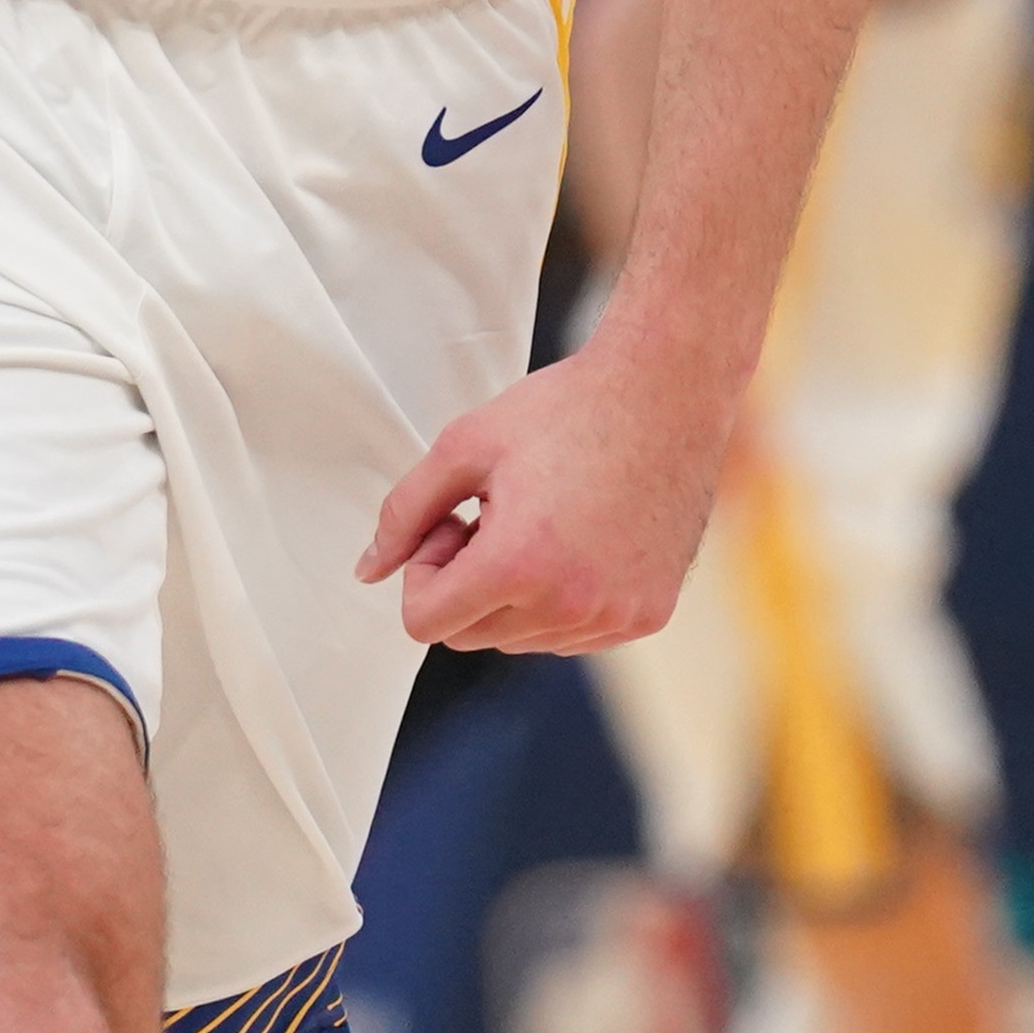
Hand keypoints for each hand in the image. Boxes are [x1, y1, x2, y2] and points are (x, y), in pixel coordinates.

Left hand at [355, 349, 724, 653]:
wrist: (665, 393)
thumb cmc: (566, 410)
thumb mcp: (464, 446)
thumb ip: (404, 513)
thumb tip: (368, 571)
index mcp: (517, 566)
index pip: (424, 624)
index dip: (422, 571)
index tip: (452, 521)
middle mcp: (569, 606)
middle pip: (469, 635)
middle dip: (463, 582)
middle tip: (491, 514)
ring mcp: (614, 617)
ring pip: (520, 639)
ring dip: (513, 594)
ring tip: (540, 520)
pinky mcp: (647, 616)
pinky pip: (574, 635)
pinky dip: (560, 600)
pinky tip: (578, 538)